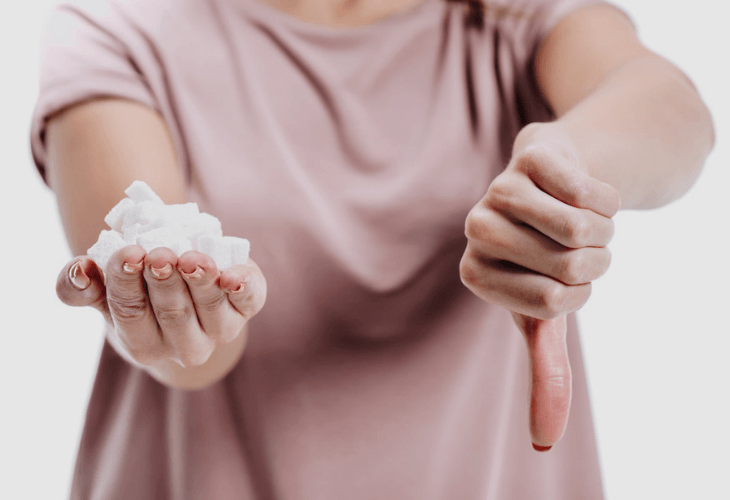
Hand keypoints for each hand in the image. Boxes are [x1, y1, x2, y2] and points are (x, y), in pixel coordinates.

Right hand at [56, 245, 266, 387]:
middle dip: (166, 282)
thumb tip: (79, 270)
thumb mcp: (103, 289)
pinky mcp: (246, 308)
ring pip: (210, 309)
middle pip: (172, 313)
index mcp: (142, 343)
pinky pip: (249, 302)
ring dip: (201, 282)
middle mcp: (182, 345)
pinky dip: (243, 288)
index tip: (128, 252)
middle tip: (159, 255)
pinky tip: (234, 276)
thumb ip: (78, 284)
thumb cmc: (137, 289)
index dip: (127, 282)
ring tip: (192, 258)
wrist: (183, 287)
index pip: (130, 313)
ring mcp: (218, 331)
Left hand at [459, 132, 619, 449]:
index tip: (563, 278)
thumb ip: (543, 371)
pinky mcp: (527, 155)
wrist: (553, 187)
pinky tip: (586, 190)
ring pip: (578, 226)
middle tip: (582, 247)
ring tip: (587, 221)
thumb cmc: (545, 255)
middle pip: (566, 266)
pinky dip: (606, 196)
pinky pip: (587, 187)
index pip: (550, 303)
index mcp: (475, 274)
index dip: (577, 293)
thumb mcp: (545, 314)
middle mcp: (476, 230)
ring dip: (604, 229)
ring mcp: (498, 188)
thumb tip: (543, 443)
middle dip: (595, 260)